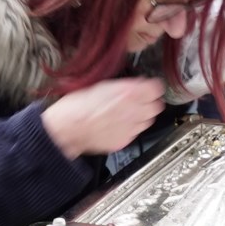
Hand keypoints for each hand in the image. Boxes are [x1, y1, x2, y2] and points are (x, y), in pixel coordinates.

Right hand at [41, 77, 166, 158]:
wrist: (67, 129)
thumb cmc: (77, 106)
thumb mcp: (101, 85)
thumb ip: (124, 86)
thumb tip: (136, 85)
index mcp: (128, 93)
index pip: (157, 88)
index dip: (152, 87)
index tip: (149, 87)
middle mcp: (133, 110)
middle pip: (157, 106)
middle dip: (150, 102)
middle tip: (141, 100)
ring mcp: (130, 128)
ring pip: (149, 121)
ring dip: (143, 116)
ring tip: (129, 113)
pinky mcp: (125, 140)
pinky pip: (135, 133)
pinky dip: (131, 128)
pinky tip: (119, 125)